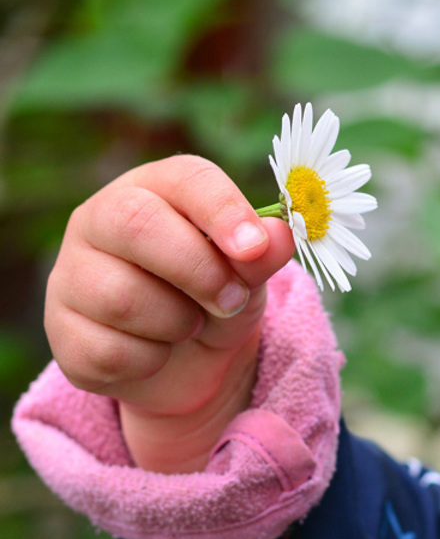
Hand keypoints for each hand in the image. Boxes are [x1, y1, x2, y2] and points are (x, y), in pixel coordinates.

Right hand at [44, 154, 294, 472]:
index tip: (255, 248)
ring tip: (189, 324)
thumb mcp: (247, 275)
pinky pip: (109, 351)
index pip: (185, 178)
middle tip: (231, 300)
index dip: (223, 209)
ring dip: (178, 323)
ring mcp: (72, 274)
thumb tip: (280, 234)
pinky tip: (157, 351)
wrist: (186, 359)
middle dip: (199, 271)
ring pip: (122, 297)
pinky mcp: (61, 330)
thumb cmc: (215, 297)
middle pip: (136, 224)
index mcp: (154, 190)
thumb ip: (262, 254)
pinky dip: (152, 360)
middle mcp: (101, 219)